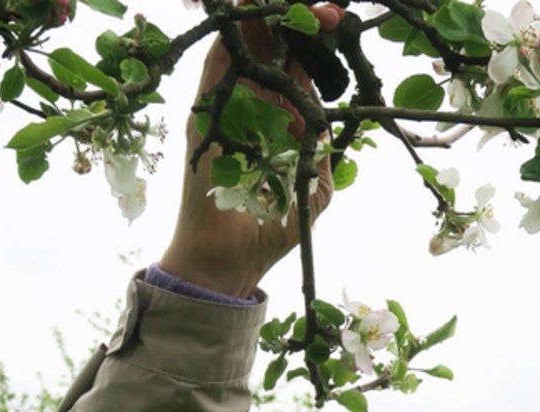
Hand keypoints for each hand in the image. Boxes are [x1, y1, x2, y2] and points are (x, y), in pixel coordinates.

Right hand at [159, 3, 344, 297]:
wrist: (227, 257)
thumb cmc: (268, 230)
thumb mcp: (311, 189)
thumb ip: (320, 152)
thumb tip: (323, 116)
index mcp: (280, 120)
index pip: (298, 69)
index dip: (316, 44)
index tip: (336, 21)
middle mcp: (253, 105)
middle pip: (273, 46)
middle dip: (298, 22)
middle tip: (325, 6)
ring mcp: (227, 104)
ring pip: (245, 44)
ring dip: (266, 17)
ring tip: (298, 5)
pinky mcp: (204, 110)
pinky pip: (215, 59)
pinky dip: (231, 30)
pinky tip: (247, 7)